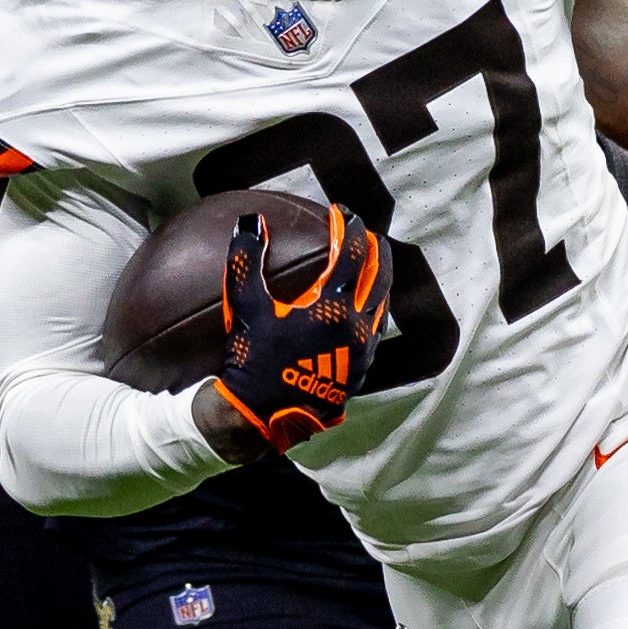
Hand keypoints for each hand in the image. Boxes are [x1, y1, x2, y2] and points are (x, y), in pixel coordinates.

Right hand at [212, 204, 389, 453]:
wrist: (262, 415)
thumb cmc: (252, 359)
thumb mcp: (244, 307)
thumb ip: (245, 260)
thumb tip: (251, 221)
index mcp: (332, 307)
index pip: (352, 253)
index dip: (349, 227)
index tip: (340, 212)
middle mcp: (356, 326)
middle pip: (380, 274)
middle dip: (374, 247)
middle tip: (364, 231)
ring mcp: (363, 350)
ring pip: (383, 302)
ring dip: (379, 277)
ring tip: (369, 262)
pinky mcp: (361, 369)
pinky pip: (377, 328)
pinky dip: (374, 306)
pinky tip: (364, 304)